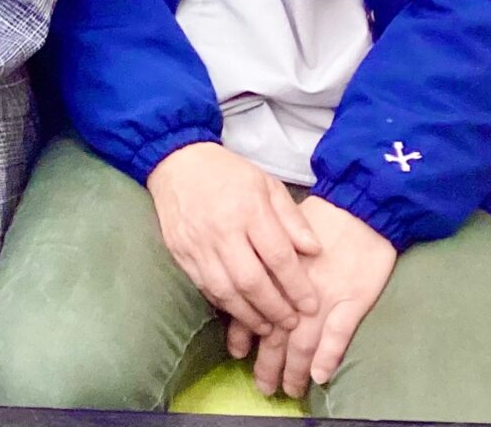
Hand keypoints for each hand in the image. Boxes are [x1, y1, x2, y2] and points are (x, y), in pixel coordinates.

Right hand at [147, 142, 319, 333]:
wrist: (176, 162)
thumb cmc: (228, 173)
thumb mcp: (267, 184)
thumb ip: (292, 218)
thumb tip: (315, 251)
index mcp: (249, 210)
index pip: (278, 257)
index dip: (297, 286)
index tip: (311, 306)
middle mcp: (222, 230)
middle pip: (251, 281)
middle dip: (275, 308)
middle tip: (291, 323)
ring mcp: (197, 243)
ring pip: (225, 291)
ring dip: (249, 315)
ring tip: (267, 327)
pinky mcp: (179, 252)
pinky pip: (204, 286)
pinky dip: (224, 304)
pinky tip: (239, 310)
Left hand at [231, 196, 396, 396]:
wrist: (360, 206)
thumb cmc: (320, 218)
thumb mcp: (279, 233)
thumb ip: (263, 259)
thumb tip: (243, 284)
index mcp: (275, 270)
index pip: (254, 307)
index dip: (244, 333)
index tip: (236, 353)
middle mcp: (296, 287)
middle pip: (276, 331)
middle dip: (267, 362)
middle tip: (262, 385)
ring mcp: (326, 296)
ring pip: (303, 340)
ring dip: (293, 368)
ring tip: (287, 388)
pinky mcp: (353, 300)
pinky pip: (338, 334)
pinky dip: (328, 357)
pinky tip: (319, 376)